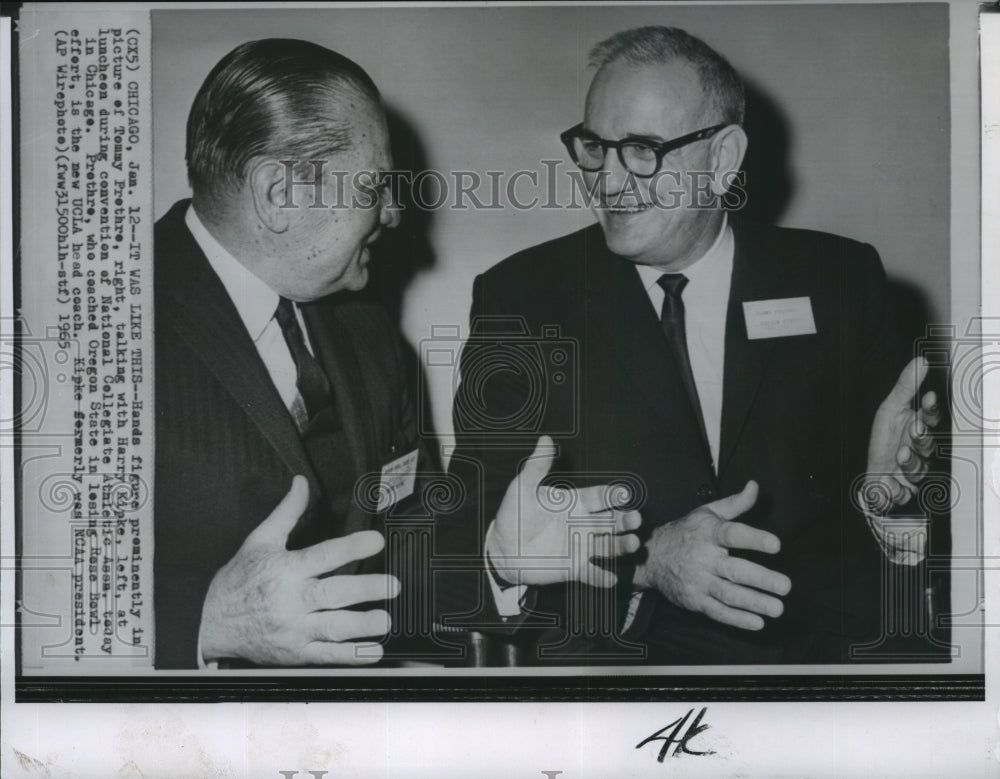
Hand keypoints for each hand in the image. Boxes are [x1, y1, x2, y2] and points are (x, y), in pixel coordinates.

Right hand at [199, 476, 399, 665]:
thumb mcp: (259, 540)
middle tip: (392, 584)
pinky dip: (350, 656)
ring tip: (385, 620)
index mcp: (285, 569)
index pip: (323, 556)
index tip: (376, 541)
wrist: (208, 624)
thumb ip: (287, 511)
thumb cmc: (238, 580)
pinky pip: (325, 656)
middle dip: (366, 589)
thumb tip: (301, 482)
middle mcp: (291, 600)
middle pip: (333, 594)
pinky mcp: (295, 653)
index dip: (351, 547)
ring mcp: (294, 630)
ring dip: (361, 626)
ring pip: (332, 628)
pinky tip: (372, 651)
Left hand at [487, 436, 641, 587]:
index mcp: (575, 503)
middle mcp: (583, 524)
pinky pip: (591, 574)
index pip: (599, 497)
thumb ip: (536, 466)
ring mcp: (580, 547)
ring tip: (632, 543)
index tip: (623, 493)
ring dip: (621, 545)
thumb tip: (545, 439)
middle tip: (635, 518)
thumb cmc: (513, 514)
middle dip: (625, 520)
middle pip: (611, 521)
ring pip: (607, 546)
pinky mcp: (573, 568)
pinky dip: (602, 577)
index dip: (612, 495)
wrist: (502, 548)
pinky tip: (611, 579)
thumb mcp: (522, 488)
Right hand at [633, 481, 791, 630]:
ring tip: (778, 608)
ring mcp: (698, 581)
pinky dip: (737, 619)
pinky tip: (758, 623)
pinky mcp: (694, 600)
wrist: (651, 557)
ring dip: (754, 603)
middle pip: (735, 570)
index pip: (732, 535)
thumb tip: (755, 486)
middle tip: (785, 586)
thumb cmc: (685, 532)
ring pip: (729, 594)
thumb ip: (735, 503)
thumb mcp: (707, 512)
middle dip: (762, 579)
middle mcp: (703, 558)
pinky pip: (717, 612)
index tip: (776, 545)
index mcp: (708, 533)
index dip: (754, 539)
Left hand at [864, 356, 941, 511]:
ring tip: (900, 454)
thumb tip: (920, 361)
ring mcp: (917, 466)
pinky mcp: (911, 485)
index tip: (928, 397)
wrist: (874, 474)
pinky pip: (910, 483)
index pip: (930, 415)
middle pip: (929, 440)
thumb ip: (905, 387)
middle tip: (915, 428)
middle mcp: (920, 445)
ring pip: (921, 463)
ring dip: (909, 459)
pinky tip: (891, 476)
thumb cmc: (883, 441)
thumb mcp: (889, 409)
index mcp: (917, 424)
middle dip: (921, 435)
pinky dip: (898, 479)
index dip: (931, 407)